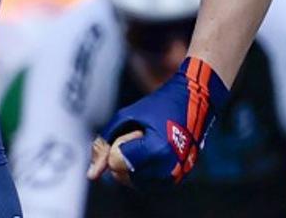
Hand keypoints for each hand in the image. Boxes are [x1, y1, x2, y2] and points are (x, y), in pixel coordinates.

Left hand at [90, 57, 227, 189]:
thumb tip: (92, 174)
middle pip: (122, 176)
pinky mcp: (178, 179)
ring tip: (148, 143)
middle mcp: (167, 168)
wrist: (194, 102)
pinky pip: (147, 184)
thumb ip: (104, 144)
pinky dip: (142, 170)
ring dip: (131, 165)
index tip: (134, 130)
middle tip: (141, 136)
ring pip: (133, 182)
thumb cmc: (158, 105)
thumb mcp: (125, 117)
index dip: (116, 146)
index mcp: (156, 150)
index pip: (115, 163)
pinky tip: (151, 152)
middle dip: (123, 157)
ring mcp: (175, 176)